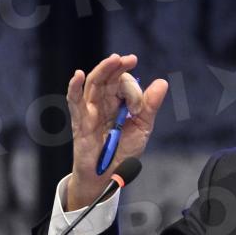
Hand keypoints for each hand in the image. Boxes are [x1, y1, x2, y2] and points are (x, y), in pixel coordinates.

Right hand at [65, 53, 167, 210]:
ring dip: (103, 70)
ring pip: (93, 84)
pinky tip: (76, 75)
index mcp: (118, 102)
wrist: (110, 175)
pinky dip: (74, 88)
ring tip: (114, 60)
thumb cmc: (123, 151)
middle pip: (107, 77)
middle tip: (130, 59)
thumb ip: (150, 106)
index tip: (139, 107)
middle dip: (118, 66)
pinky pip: (75, 103)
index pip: (124, 85)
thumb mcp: (142, 127)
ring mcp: (90, 111)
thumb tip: (162, 83)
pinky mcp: (81, 123)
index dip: (134, 91)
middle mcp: (103, 103)